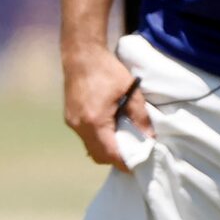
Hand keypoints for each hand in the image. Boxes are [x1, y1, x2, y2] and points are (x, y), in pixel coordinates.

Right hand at [64, 41, 150, 168]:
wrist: (81, 55)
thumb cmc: (107, 70)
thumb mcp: (131, 91)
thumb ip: (140, 117)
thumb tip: (150, 137)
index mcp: (95, 122)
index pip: (110, 154)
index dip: (125, 163)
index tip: (138, 165)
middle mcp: (80, 126)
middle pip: (98, 155)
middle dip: (116, 159)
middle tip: (133, 155)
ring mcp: (72, 122)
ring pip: (90, 148)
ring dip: (106, 150)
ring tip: (124, 142)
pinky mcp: (70, 117)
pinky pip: (85, 137)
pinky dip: (98, 140)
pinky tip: (110, 130)